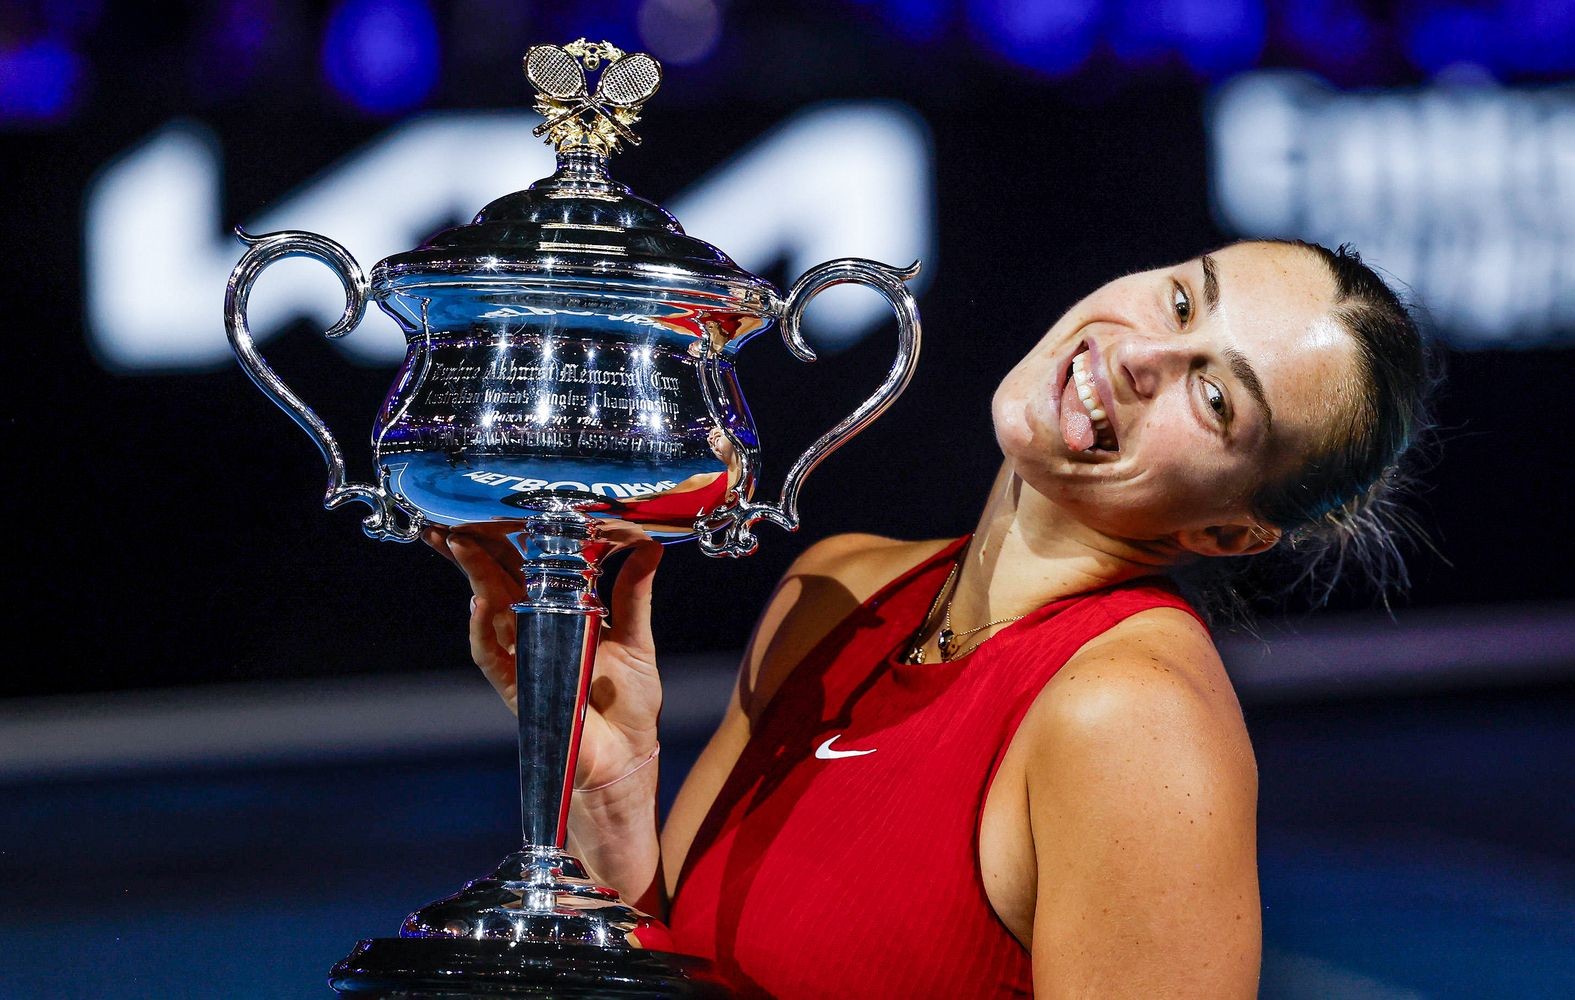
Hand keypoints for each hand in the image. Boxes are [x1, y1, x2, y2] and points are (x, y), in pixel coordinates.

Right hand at [422, 524, 663, 789]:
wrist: (625, 757)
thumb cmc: (628, 703)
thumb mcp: (638, 639)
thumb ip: (635, 593)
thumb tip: (649, 544)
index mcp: (562, 612)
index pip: (528, 568)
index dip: (509, 539)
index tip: (497, 506)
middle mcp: (536, 630)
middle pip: (498, 580)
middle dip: (475, 549)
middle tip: (455, 516)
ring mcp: (523, 656)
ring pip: (489, 610)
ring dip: (473, 577)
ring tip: (461, 544)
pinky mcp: (518, 686)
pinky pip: (491, 655)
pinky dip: (482, 629)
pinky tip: (479, 604)